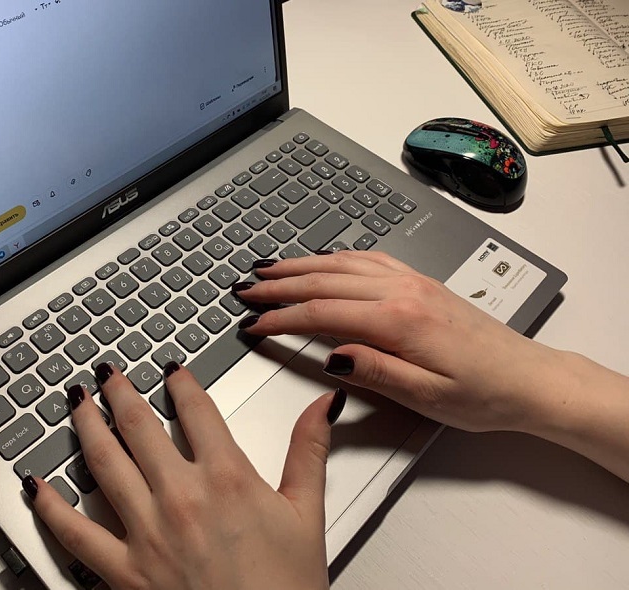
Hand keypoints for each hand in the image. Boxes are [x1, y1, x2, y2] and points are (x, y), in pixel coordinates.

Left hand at [24, 363, 345, 589]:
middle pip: (139, 425)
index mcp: (227, 478)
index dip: (180, 382)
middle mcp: (181, 497)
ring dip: (85, 424)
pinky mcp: (123, 570)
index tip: (171, 369)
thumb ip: (309, 452)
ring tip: (76, 400)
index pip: (195, 410)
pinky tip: (36, 484)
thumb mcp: (307, 515)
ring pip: (103, 461)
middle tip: (109, 373)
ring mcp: (147, 532)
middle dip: (120, 391)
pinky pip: (74, 532)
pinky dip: (51, 505)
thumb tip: (320, 407)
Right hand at [235, 251, 561, 433]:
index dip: (281, 318)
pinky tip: (321, 259)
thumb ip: (375, 371)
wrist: (527, 377)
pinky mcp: (419, 283)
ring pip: (342, 264)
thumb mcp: (427, 397)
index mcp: (400, 321)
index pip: (322, 313)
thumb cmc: (483, 393)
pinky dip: (334, 257)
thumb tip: (332, 355)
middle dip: (279, 285)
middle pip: (325, 280)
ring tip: (268, 268)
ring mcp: (411, 282)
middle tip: (244, 289)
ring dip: (301, 264)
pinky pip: (367, 259)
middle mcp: (403, 291)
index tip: (253, 325)